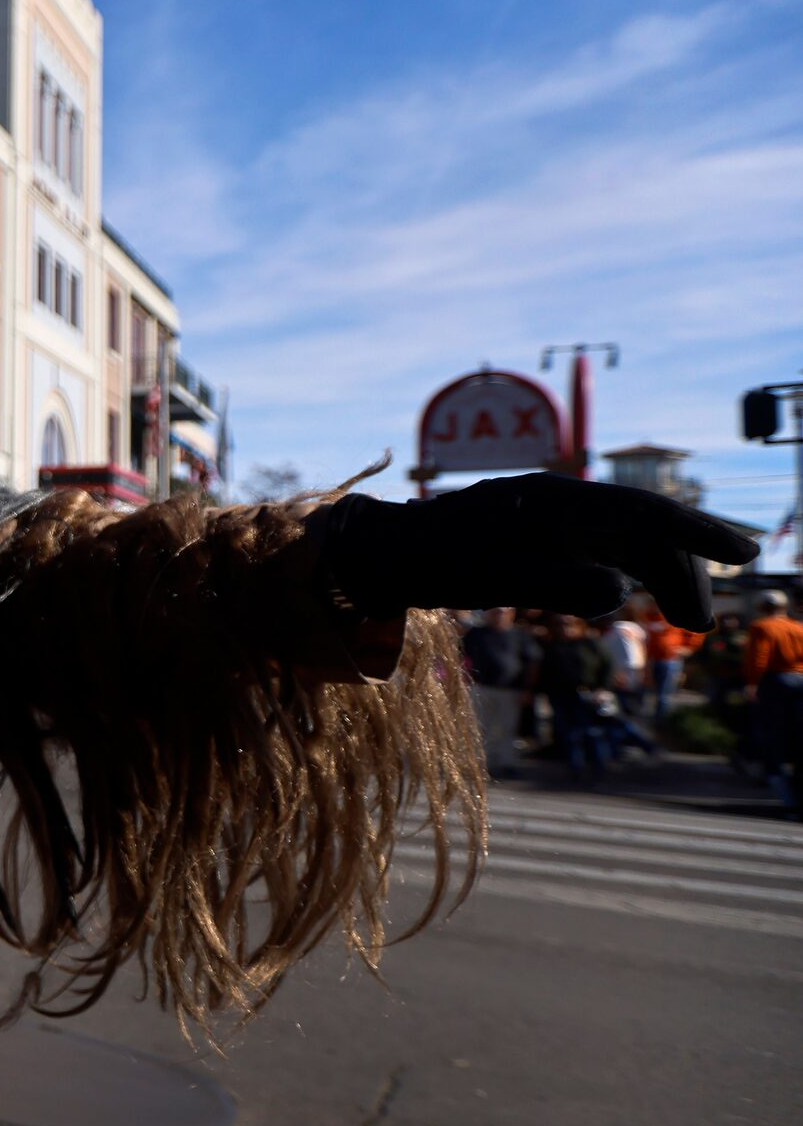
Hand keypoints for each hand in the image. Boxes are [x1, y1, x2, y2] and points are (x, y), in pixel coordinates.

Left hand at [326, 476, 758, 628]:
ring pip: (627, 544)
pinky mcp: (542, 540)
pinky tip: (638, 600)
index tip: (743, 552)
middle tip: (701, 624)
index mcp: (553, 501)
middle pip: (643, 531)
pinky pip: (603, 553)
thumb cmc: (430, 563)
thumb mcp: (490, 578)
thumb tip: (616, 593)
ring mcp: (552, 521)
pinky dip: (629, 575)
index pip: (642, 511)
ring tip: (688, 622)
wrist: (382, 555)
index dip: (696, 531)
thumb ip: (552, 583)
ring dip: (660, 578)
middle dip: (681, 572)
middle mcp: (560, 503)